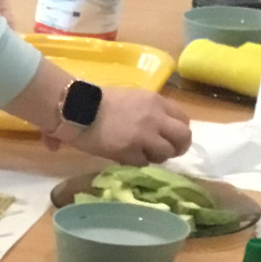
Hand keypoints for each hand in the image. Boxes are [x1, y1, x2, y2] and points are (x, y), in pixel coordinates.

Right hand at [75, 88, 192, 165]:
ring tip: (143, 156)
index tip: (169, 137)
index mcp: (157, 102)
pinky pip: (144, 163)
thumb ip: (146, 110)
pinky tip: (127, 159)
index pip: (184, 119)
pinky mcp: (130, 151)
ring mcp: (144, 136)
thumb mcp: (130, 98)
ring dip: (157, 157)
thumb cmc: (97, 101)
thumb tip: (155, 125)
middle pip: (183, 137)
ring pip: (166, 153)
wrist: (76, 108)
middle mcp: (156, 118)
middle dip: (177, 147)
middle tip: (166, 152)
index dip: (178, 131)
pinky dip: (138, 163)